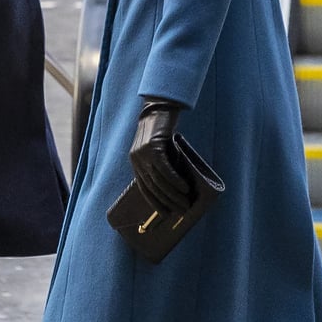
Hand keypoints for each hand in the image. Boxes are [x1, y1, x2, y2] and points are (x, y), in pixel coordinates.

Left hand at [128, 100, 190, 216]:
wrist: (159, 108)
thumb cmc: (163, 132)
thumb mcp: (162, 152)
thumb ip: (165, 167)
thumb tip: (177, 189)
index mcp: (136, 163)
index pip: (144, 189)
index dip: (155, 203)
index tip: (167, 214)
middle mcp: (136, 160)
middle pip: (152, 187)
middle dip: (168, 202)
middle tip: (182, 211)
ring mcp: (142, 154)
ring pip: (158, 181)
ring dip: (173, 194)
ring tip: (186, 202)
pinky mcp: (152, 147)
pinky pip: (164, 169)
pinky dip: (175, 181)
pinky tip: (184, 188)